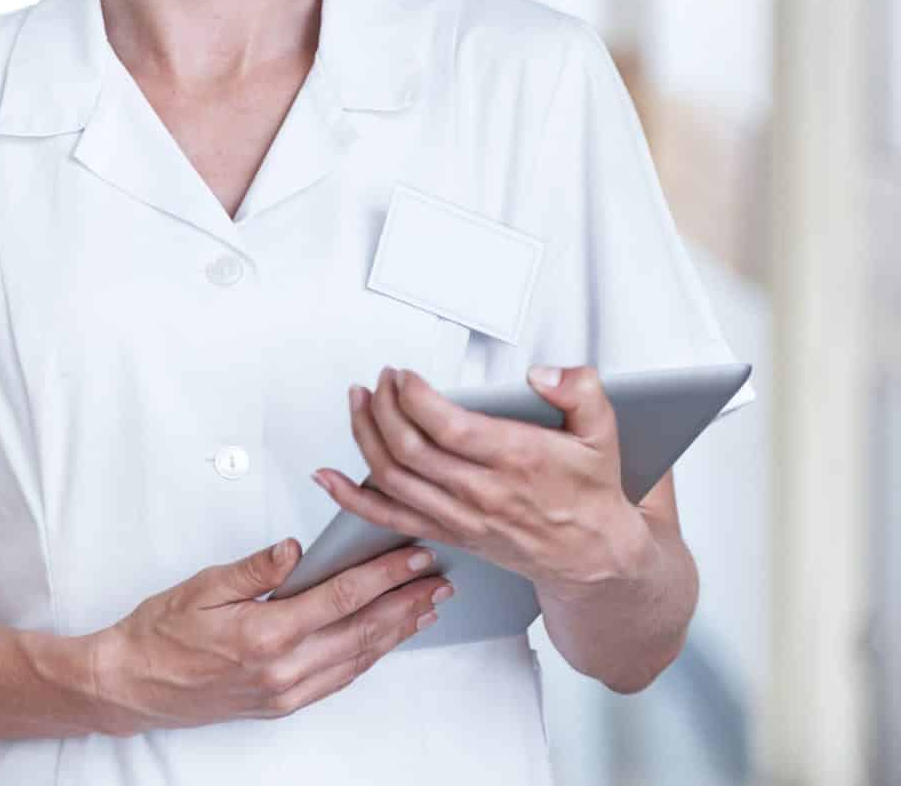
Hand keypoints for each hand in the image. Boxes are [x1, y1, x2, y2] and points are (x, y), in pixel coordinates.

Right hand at [86, 536, 453, 733]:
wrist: (133, 684)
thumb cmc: (160, 634)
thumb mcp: (202, 586)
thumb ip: (254, 568)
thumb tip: (295, 550)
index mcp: (264, 634)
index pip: (340, 599)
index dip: (382, 576)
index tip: (411, 558)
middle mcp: (282, 670)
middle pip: (360, 631)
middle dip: (405, 603)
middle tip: (438, 580)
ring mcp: (285, 692)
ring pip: (356, 659)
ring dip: (395, 632)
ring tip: (424, 607)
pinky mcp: (282, 703)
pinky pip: (338, 678)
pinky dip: (368, 656)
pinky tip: (382, 640)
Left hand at [312, 365, 654, 594]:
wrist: (593, 557)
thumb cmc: (590, 493)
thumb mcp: (602, 433)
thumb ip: (580, 392)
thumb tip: (544, 374)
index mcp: (517, 460)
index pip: (447, 426)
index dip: (414, 396)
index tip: (405, 375)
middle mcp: (482, 492)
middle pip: (410, 448)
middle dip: (383, 406)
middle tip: (381, 380)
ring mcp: (460, 516)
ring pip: (392, 477)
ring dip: (364, 435)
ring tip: (359, 402)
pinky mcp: (448, 532)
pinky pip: (388, 517)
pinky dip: (351, 498)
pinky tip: (328, 477)